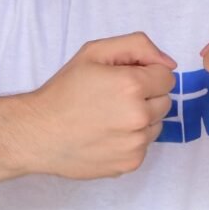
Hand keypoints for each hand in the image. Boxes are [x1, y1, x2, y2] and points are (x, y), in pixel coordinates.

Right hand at [20, 33, 174, 179]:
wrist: (38, 133)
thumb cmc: (64, 91)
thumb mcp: (94, 52)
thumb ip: (137, 46)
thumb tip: (170, 64)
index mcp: (131, 85)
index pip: (166, 76)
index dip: (146, 74)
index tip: (124, 79)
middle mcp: (138, 116)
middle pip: (165, 101)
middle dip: (146, 96)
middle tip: (115, 97)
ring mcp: (136, 143)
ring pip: (157, 124)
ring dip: (141, 119)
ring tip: (110, 117)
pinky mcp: (130, 163)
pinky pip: (144, 145)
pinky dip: (131, 139)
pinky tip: (107, 135)